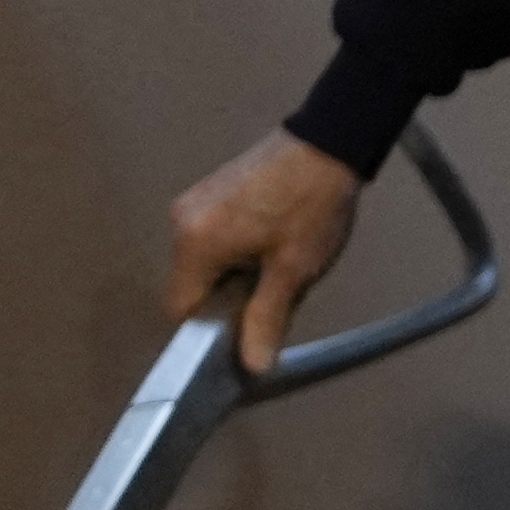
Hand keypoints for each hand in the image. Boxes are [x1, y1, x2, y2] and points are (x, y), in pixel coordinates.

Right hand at [164, 133, 366, 375]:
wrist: (328, 142)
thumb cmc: (311, 205)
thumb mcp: (293, 271)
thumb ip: (266, 319)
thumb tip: (253, 366)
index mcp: (195, 243)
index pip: (181, 310)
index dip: (211, 329)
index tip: (244, 328)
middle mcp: (181, 222)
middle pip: (190, 286)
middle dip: (227, 299)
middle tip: (272, 289)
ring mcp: (192, 203)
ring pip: (203, 263)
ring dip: (233, 274)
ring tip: (276, 259)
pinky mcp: (207, 192)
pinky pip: (210, 239)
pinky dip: (234, 250)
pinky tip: (270, 240)